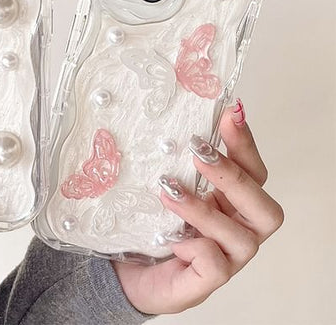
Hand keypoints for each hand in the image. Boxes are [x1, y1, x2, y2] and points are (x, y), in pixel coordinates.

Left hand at [113, 100, 283, 314]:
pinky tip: (171, 237)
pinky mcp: (208, 281)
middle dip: (233, 177)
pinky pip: (217, 265)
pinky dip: (197, 246)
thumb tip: (176, 122)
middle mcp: (238, 230)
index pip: (253, 171)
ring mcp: (228, 259)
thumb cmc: (153, 225)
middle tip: (199, 152)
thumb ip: (179, 163)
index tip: (230, 112)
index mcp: (233, 204)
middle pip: (264, 207)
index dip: (245, 143)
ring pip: (242, 238)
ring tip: (169, 190)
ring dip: (205, 209)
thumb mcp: (167, 186)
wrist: (131, 271)